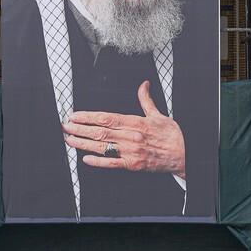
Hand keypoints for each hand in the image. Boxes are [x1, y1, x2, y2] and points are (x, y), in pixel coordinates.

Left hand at [62, 80, 185, 176]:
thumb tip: (143, 85)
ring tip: (69, 139)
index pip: (106, 117)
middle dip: (80, 128)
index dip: (88, 116)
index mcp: (136, 122)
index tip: (74, 115)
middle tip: (65, 126)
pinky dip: (98, 161)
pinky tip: (85, 158)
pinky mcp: (133, 165)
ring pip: (102, 146)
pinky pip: (112, 163)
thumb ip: (146, 100)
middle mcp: (131, 136)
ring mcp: (131, 152)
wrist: (185, 154)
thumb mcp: (159, 115)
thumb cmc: (172, 136)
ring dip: (83, 143)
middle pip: (100, 131)